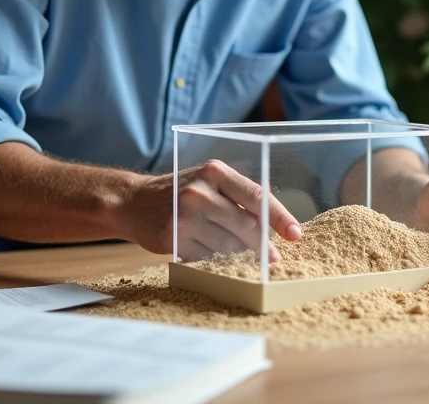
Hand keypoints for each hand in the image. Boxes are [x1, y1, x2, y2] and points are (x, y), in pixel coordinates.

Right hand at [124, 160, 301, 260]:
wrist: (134, 202)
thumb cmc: (180, 193)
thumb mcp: (208, 183)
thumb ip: (237, 199)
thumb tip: (272, 230)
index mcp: (215, 172)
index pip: (257, 196)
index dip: (279, 218)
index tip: (295, 234)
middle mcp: (201, 191)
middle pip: (247, 225)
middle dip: (262, 244)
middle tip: (271, 257)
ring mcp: (185, 215)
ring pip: (229, 244)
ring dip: (237, 252)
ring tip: (229, 248)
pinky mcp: (174, 237)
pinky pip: (208, 256)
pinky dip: (214, 257)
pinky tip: (205, 248)